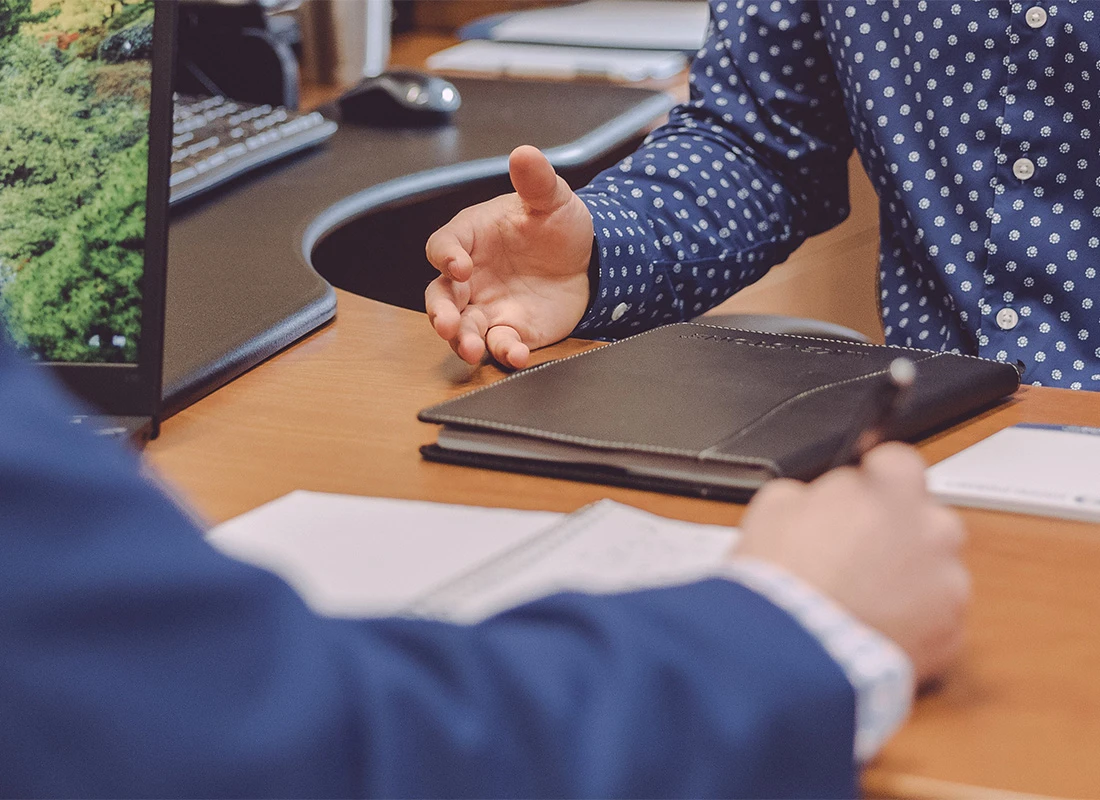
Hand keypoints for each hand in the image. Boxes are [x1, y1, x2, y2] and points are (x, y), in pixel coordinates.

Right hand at [425, 145, 594, 368]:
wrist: (590, 260)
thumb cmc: (558, 225)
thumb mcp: (551, 199)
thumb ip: (536, 180)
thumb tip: (524, 153)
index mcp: (471, 238)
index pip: (442, 247)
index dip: (445, 257)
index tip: (460, 267)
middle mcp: (470, 277)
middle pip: (439, 297)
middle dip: (440, 313)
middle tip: (447, 324)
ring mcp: (488, 307)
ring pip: (462, 328)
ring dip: (462, 341)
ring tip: (472, 349)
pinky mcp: (511, 330)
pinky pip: (500, 345)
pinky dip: (504, 352)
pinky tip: (517, 355)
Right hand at [737, 443, 969, 683]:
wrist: (791, 652)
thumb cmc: (782, 579)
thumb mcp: (775, 506)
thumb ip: (814, 492)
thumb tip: (821, 499)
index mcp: (893, 491)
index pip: (899, 461)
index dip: (875, 475)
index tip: (862, 489)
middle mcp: (934, 531)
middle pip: (924, 518)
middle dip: (895, 532)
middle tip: (853, 554)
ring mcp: (949, 585)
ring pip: (935, 571)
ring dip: (907, 579)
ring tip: (860, 600)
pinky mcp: (951, 635)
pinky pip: (936, 619)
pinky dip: (912, 623)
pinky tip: (872, 628)